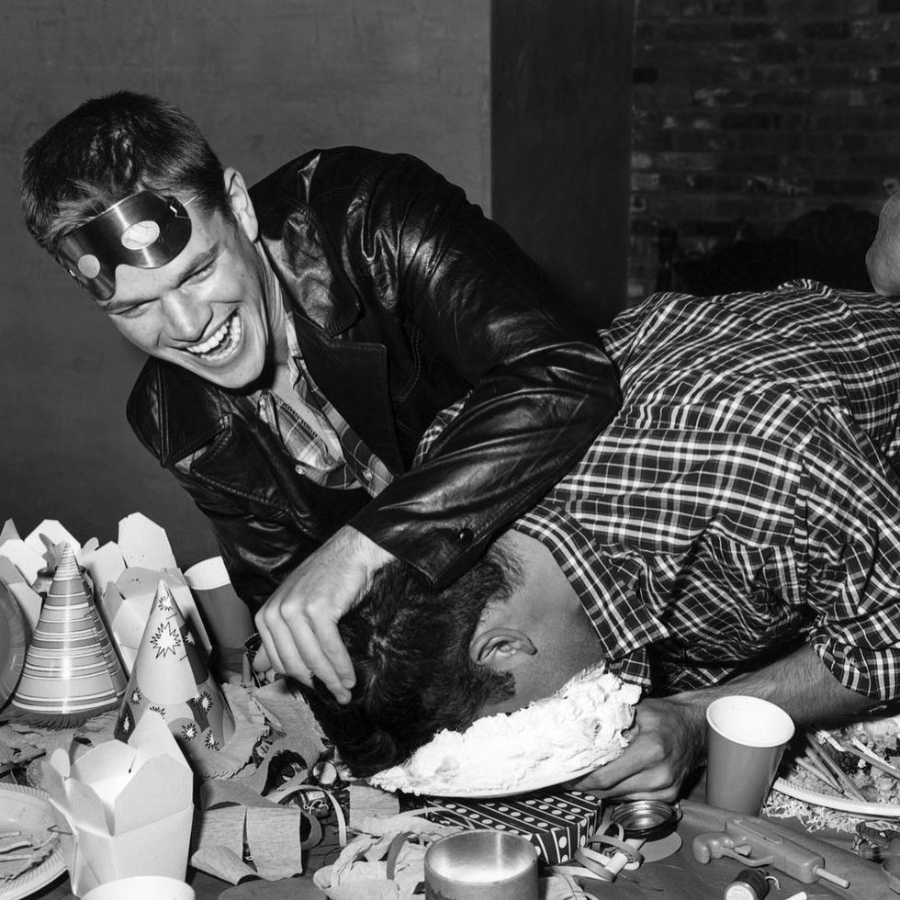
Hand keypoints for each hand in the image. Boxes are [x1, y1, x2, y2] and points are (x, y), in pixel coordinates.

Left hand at [252, 525, 393, 702]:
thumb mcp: (295, 607)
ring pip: (313, 658)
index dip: (300, 679)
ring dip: (333, 679)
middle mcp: (276, 612)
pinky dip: (342, 665)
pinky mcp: (317, 608)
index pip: (278, 661)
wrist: (350, 552)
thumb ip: (276, 637)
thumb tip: (258, 667)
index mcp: (266, 615)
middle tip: (338, 695)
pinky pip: (329, 647)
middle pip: (295, 663)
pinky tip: (350, 675)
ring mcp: (295, 609)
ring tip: (346, 689)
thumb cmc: (326, 581)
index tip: (319, 688)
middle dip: (318, 683)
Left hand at [570, 696, 705, 801]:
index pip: (607, 776)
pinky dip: (618, 792)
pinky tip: (607, 782)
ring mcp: (666, 789)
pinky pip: (634, 799)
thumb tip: (580, 731)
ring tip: (584, 779)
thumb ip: (611, 722)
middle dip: (587, 786)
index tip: (566, 776)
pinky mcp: (669, 797)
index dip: (583, 779)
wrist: (696, 727)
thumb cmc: (664, 715)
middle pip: (610, 791)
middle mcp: (660, 775)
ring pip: (620, 797)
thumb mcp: (636, 710)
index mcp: (651, 750)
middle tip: (569, 778)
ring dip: (600, 791)